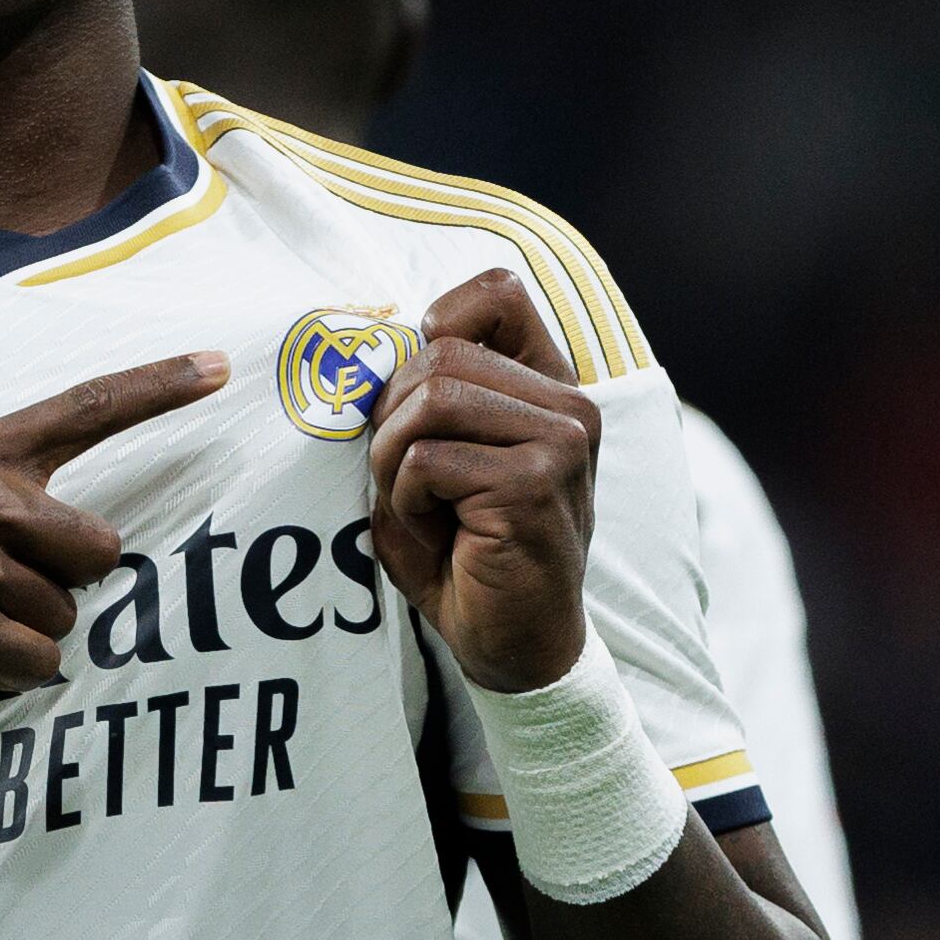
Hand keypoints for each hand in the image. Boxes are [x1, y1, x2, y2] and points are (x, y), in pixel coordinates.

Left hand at [367, 270, 596, 692]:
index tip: (416, 397)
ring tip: (421, 507)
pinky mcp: (536, 483)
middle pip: (439, 352)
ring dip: (395, 461)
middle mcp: (569, 403)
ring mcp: (561, 440)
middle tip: (407, 482)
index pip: (497, 292)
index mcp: (550, 387)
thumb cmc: (471, 555)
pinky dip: (408, 500)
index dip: (435, 326)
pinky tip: (442, 536)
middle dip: (393, 418)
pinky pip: (428, 460)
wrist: (517, 647)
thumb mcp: (444, 459)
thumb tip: (369, 354)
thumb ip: (422, 400)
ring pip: (431, 399)